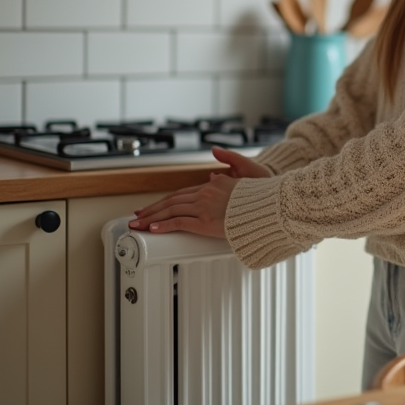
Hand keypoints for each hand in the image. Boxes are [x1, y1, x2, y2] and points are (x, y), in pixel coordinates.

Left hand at [129, 147, 270, 235]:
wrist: (267, 207)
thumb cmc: (259, 198)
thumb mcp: (243, 181)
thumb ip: (227, 178)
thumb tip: (214, 176)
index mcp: (212, 185)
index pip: (182, 193)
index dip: (165, 200)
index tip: (154, 206)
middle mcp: (205, 194)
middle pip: (171, 201)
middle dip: (152, 208)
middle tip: (137, 215)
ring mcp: (204, 207)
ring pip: (170, 210)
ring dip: (151, 217)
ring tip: (138, 224)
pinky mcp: (205, 221)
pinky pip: (179, 222)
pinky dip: (164, 225)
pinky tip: (153, 228)